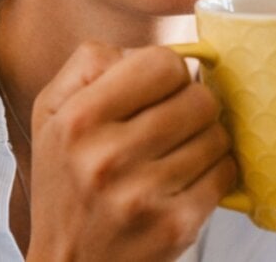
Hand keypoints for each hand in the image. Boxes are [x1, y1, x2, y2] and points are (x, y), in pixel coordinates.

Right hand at [27, 42, 235, 261]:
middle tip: (174, 120)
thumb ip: (89, 63)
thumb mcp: (50, 112)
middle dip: (192, 103)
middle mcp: (108, 157)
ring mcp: (144, 195)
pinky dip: (214, 170)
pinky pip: (225, 173)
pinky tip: (187, 177)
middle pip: (198, 97)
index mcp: (79, 120)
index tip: (160, 88)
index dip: (169, 71)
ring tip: (177, 151)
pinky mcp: (176, 226)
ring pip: (216, 134)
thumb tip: (145, 50)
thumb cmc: (63, 182)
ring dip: (204, 137)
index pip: (162, 62)